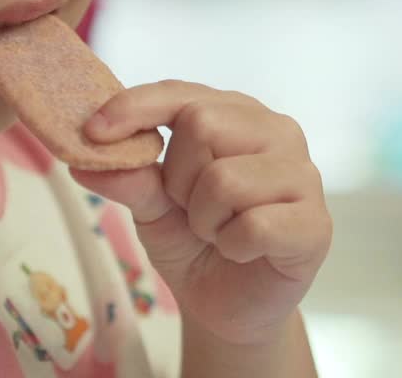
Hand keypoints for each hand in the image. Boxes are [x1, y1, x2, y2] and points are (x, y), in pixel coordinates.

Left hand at [70, 80, 332, 346]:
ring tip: (218, 232)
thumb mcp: (151, 207)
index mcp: (238, 114)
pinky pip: (253, 225)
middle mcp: (277, 131)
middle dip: (178, 179)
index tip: (93, 132)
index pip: (182, 93)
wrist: (229, 307)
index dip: (135, 107)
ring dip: (204, 220)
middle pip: (202, 124)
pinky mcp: (315, 223)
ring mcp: (304, 175)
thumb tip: (85, 161)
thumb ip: (129, 178)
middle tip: (191, 209)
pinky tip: (243, 252)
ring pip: (225, 178)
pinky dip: (232, 246)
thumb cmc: (195, 242)